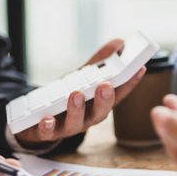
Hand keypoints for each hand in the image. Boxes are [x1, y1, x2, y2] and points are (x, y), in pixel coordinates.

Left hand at [15, 39, 145, 147]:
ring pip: (75, 123)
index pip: (118, 94)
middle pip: (100, 113)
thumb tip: (119, 43)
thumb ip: (99, 62)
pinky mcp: (47, 132)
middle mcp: (87, 118)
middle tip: (105, 85)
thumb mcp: (81, 78)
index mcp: (98, 104)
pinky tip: (47, 118)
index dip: (130, 82)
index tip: (139, 67)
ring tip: (76, 94)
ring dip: (77, 110)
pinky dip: (47, 126)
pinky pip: (48, 132)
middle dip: (104, 100)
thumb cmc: (66, 97)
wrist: (37, 121)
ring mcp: (68, 126)